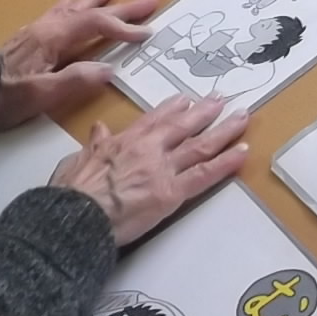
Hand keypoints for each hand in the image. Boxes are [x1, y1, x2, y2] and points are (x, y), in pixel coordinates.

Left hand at [0, 0, 158, 131]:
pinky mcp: (27, 40)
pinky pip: (57, 14)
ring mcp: (36, 32)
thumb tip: (108, 70)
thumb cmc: (1, 98)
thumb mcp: (40, 95)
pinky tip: (69, 2)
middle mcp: (46, 29)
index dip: (123, 28)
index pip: (96, 26)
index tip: (146, 34)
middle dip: (122, 8)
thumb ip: (74, 81)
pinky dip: (71, 7)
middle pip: (90, 12)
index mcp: (52, 39)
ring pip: (73, 9)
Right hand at [50, 95, 249, 247]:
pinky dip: (226, 162)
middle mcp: (149, 149)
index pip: (154, 119)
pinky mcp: (173, 192)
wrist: (78, 216)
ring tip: (242, 117)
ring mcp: (163, 169)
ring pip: (201, 145)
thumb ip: (94, 143)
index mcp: (125, 140)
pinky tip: (242, 151)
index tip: (186, 100)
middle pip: (183, 126)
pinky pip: (205, 174)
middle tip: (221, 100)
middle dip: (205, 112)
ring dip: (224, 130)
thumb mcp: (79, 159)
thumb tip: (99, 129)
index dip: (173, 109)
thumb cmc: (73, 192)